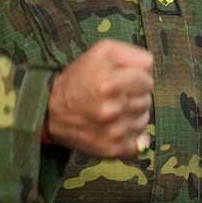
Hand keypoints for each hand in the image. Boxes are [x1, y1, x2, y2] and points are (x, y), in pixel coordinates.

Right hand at [45, 39, 154, 158]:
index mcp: (108, 84)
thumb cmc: (79, 77)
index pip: (147, 80)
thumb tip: (150, 71)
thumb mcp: (103, 51)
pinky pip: (140, 141)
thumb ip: (133, 54)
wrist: (51, 112)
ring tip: (114, 109)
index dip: (136, 78)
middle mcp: (111, 110)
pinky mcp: (113, 150)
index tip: (122, 80)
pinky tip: (117, 126)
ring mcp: (113, 133)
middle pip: (147, 100)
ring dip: (133, 114)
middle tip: (115, 95)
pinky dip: (133, 134)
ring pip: (144, 120)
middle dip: (134, 95)